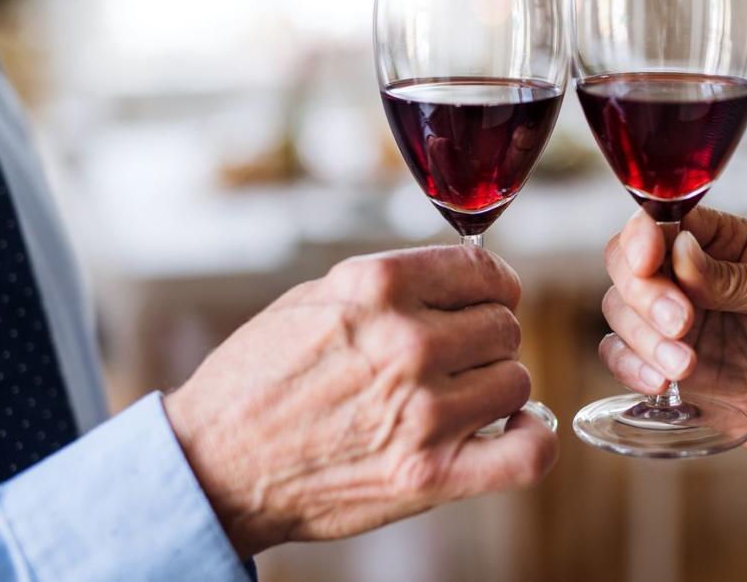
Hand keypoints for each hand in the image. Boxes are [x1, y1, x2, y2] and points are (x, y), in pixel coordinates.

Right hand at [164, 245, 556, 557]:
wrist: (213, 464)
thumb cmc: (258, 380)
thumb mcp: (315, 298)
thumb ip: (392, 285)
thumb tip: (464, 279)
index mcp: (378, 288)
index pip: (485, 271)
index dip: (492, 288)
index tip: (485, 303)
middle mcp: (406, 342)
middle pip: (504, 327)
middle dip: (483, 342)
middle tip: (451, 363)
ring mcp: (422, 411)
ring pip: (516, 381)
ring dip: (493, 391)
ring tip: (456, 401)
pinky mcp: (428, 475)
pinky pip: (529, 452)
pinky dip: (533, 441)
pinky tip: (512, 432)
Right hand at [599, 207, 746, 471]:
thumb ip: (737, 277)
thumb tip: (680, 253)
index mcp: (727, 244)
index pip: (665, 221)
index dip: (645, 236)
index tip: (650, 260)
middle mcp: (692, 276)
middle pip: (628, 262)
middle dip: (644, 292)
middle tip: (681, 322)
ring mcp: (676, 322)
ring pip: (619, 308)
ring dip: (643, 337)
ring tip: (687, 366)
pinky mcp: (665, 365)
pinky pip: (620, 355)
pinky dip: (630, 366)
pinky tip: (663, 382)